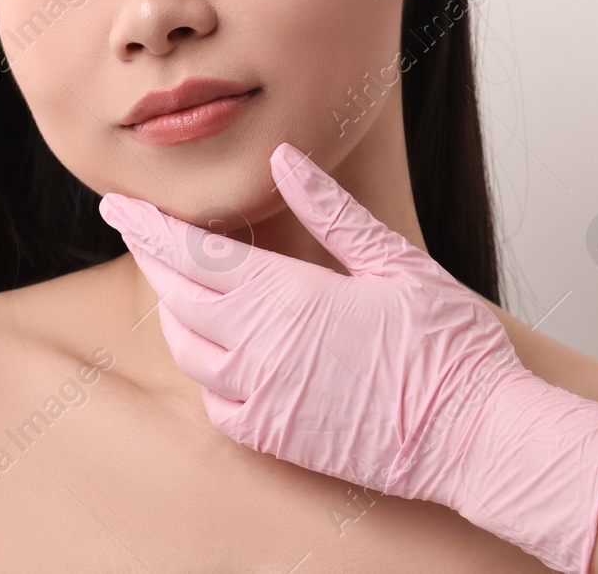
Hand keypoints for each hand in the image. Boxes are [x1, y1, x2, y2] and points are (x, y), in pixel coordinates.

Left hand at [98, 140, 597, 573]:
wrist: (478, 438)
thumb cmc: (448, 346)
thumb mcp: (395, 261)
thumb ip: (330, 210)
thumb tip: (287, 160)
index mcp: (285, 295)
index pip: (191, 251)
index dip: (148, 226)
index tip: (119, 205)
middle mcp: (259, 347)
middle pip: (176, 295)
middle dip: (151, 258)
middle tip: (136, 230)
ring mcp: (262, 397)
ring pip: (187, 350)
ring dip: (175, 313)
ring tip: (179, 285)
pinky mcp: (276, 438)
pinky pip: (215, 404)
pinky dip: (207, 373)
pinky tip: (221, 354)